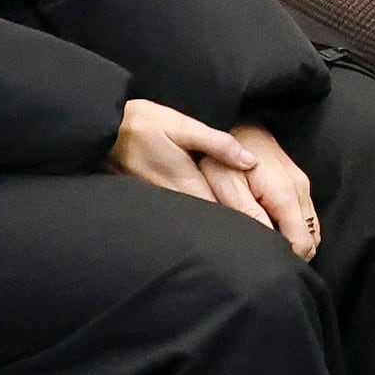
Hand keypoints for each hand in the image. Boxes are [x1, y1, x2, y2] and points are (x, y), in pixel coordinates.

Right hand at [110, 97, 318, 258]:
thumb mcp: (181, 126)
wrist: (104, 132)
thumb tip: (249, 159)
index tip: (270, 241)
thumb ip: (216, 143)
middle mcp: (177, 197)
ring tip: (247, 247)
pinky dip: (200, 221)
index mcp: (187, 182)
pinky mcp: (155, 199)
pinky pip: (183, 214)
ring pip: (198, 221)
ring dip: (219, 231)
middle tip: (267, 250)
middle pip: (213, 222)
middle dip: (237, 235)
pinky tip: (213, 229)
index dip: (247, 227)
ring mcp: (164, 201)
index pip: (224, 212)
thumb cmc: (142, 125)